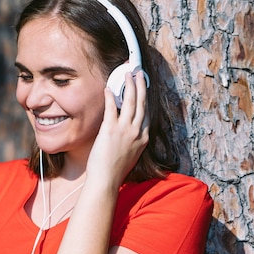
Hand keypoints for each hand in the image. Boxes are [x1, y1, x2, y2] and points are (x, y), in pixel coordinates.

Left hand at [86, 71, 148, 188]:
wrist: (106, 180)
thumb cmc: (115, 170)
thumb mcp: (131, 154)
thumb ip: (132, 141)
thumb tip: (127, 132)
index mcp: (143, 138)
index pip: (147, 113)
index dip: (145, 98)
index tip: (144, 88)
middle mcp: (137, 132)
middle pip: (141, 103)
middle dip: (140, 86)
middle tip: (138, 74)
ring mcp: (124, 130)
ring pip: (130, 102)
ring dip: (129, 86)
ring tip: (127, 74)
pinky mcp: (110, 130)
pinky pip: (112, 108)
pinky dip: (111, 97)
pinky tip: (108, 89)